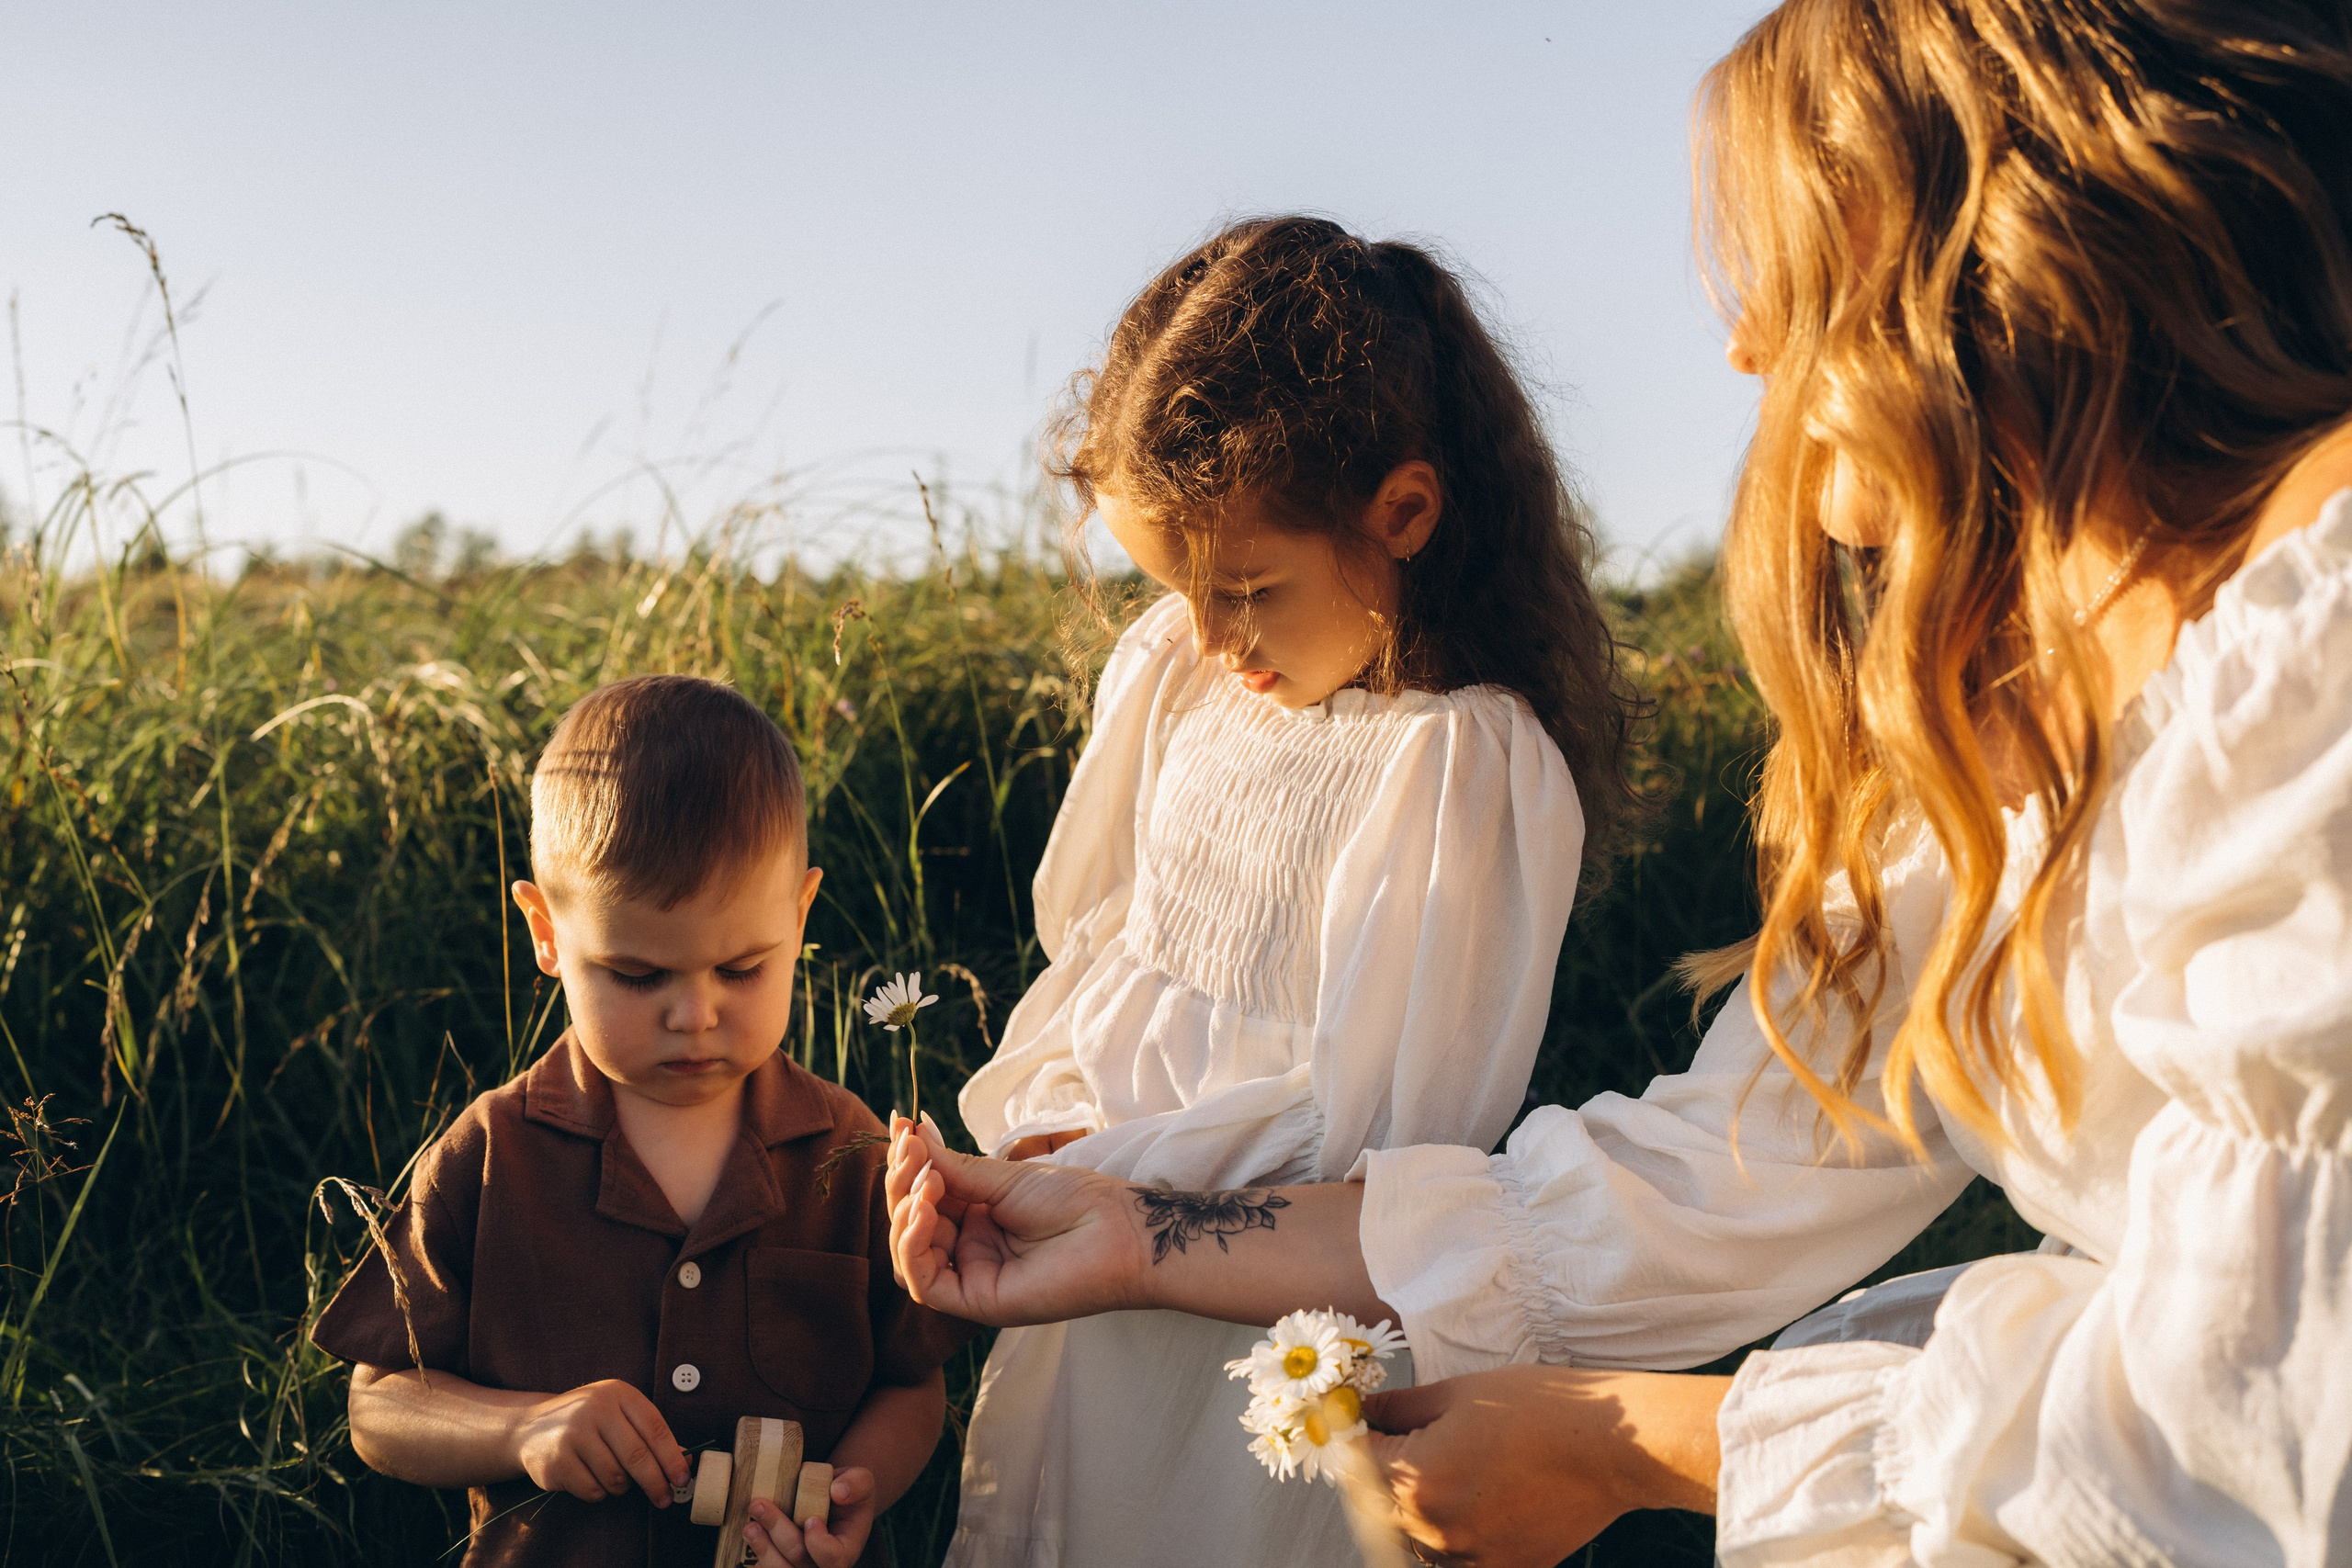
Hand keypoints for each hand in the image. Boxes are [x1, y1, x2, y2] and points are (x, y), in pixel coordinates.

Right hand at [506, 1378, 686, 1503]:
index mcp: (617, 1393)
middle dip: (656, 1483)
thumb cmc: (588, 1422)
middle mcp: (595, 1409)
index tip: (683, 1478)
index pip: (655, 1428)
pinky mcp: (556, 1461)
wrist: (530, 1426)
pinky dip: (598, 1491)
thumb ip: (649, 1435)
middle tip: (665, 1499)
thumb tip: (684, 1465)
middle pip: (637, 1456)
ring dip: (621, 1486)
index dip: (672, 1458)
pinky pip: (592, 1490)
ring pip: (615, 1477)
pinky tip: (588, 1477)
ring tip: (612, 1475)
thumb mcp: (619, 1414)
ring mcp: (572, 1434)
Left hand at [743, 1467, 876, 1566]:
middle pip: (799, 1559)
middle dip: (777, 1532)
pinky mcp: (786, 1563)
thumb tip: (838, 1491)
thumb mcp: (861, 1480)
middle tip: (758, 1505)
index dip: (819, 1543)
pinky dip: (759, 1557)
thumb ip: (856, 1483)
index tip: (810, 1519)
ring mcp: (803, 1567)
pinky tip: (752, 1539)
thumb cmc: (849, 1491)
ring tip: (749, 1526)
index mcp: (847, 1549)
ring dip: (762, 1549)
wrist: (835, 1499)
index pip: (834, 1558)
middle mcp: (824, 1564)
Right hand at [884, 1114, 1147, 1323]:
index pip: (920, 1198)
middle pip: (908, 1226)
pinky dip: (913, 1246)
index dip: (907, 1167)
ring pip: (908, 1257)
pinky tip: (923, 1212)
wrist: (1119, 1230)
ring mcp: (972, 1277)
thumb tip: (912, 1134)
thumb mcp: (1004, 1178)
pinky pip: (925, 1284)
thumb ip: (953, 1167)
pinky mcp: (977, 1303)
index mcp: (976, 1219)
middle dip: (902, 1186)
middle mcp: (969, 1250)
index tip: (902, 1126)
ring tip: (924, 1180)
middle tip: (911, 1150)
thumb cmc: (1076, 1201)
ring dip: (904, 1214)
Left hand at [1362, 1366, 1726, 1567]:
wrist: (1615, 1446)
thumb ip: (1401, 1407)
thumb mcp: (1459, 1392)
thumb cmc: (1541, 1409)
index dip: (1353, 1435)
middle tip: (1400, 1439)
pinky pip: (1461, 1561)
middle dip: (1380, 1472)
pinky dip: (1456, 1538)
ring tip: (1448, 1468)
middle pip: (1380, 1506)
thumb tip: (1364, 1410)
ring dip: (1416, 1509)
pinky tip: (1476, 1501)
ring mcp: (1473, 1557)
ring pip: (1417, 1540)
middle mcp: (1436, 1529)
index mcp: (1416, 1479)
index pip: (1355, 1462)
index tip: (1356, 1420)